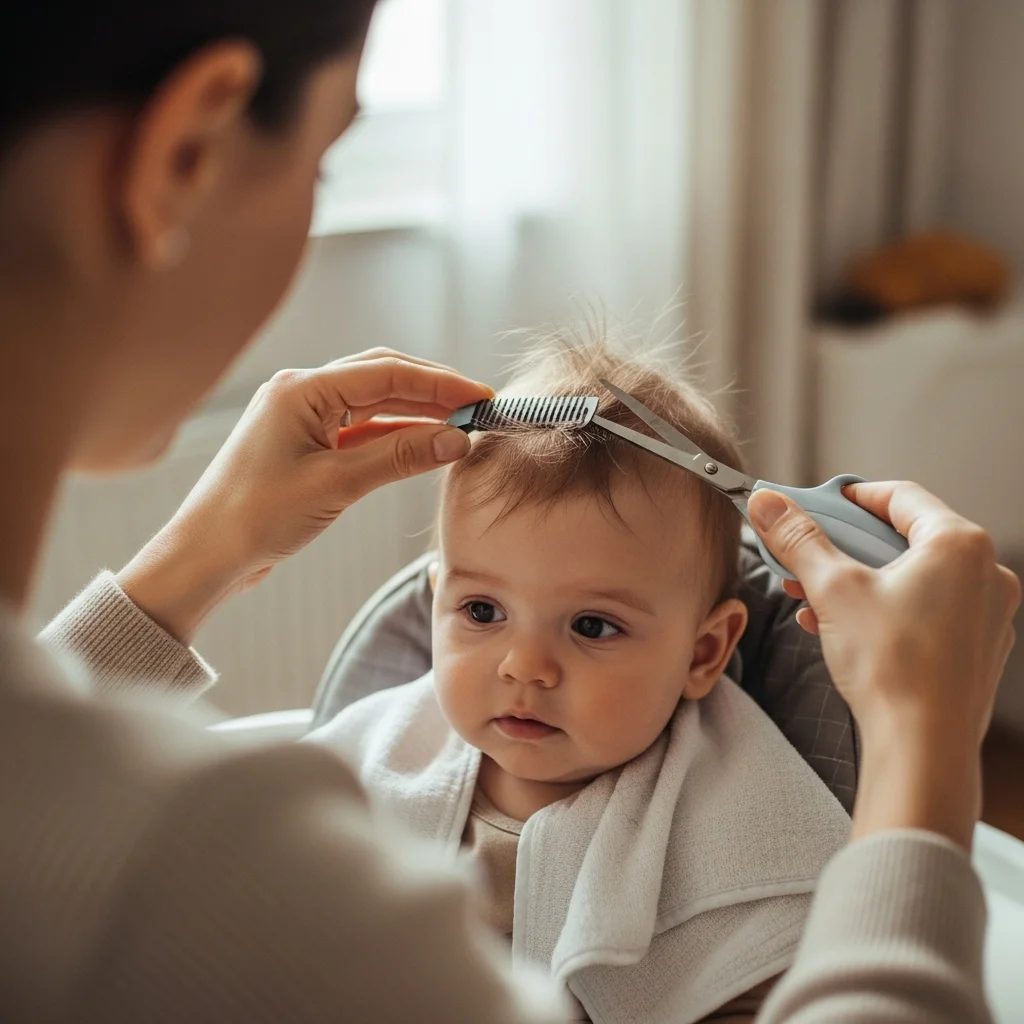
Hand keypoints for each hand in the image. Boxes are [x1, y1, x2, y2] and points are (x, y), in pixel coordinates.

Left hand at [118, 350, 491, 642]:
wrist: (206, 554)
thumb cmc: (256, 516)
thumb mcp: (336, 485)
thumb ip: (399, 457)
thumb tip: (456, 440)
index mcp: (302, 389)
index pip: (387, 373)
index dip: (440, 384)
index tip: (481, 397)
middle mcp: (302, 393)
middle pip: (382, 378)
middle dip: (433, 391)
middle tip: (478, 407)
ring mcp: (303, 418)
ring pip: (374, 404)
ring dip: (416, 413)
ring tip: (459, 426)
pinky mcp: (305, 445)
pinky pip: (360, 430)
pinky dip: (394, 436)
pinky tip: (423, 445)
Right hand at [748, 482, 1018, 848]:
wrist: (922, 747)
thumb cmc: (892, 666)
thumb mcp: (832, 589)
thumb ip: (797, 539)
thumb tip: (767, 503)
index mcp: (959, 544)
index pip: (899, 496)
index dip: (849, 496)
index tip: (816, 504)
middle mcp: (986, 573)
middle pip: (902, 538)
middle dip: (844, 547)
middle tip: (805, 556)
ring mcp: (987, 613)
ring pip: (912, 576)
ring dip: (858, 581)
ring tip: (812, 598)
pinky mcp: (977, 648)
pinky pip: (925, 609)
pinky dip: (883, 609)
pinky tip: (840, 627)